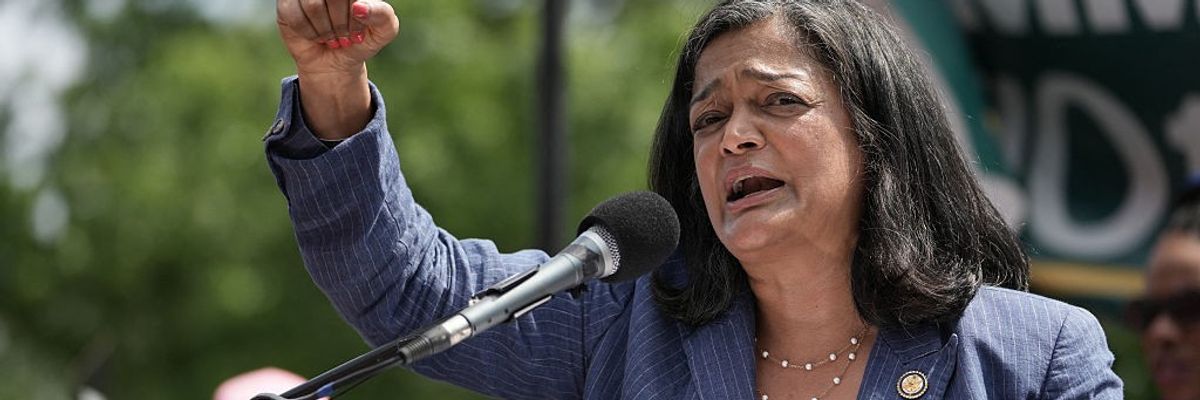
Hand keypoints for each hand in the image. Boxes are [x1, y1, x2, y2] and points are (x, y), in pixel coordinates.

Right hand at [275, 0, 399, 138]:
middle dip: (340, 24)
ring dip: (325, 30)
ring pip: (312, 4)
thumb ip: (382, 15)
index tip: (358, 33)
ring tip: (330, 37)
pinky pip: (295, 16)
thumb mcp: (384, 31)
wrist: (337, 62)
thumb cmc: (361, 40)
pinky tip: (315, 36)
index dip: (355, 16)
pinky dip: (308, 33)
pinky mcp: (286, 3)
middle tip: (344, 37)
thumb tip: (358, 6)